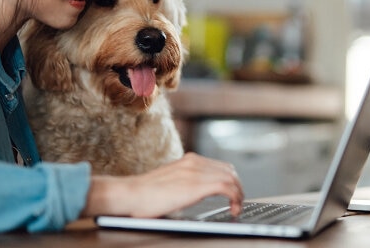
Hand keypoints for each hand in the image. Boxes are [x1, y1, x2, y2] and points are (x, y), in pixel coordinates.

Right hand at [82, 152, 242, 217]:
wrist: (130, 194)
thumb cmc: (143, 195)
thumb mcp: (169, 182)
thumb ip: (182, 182)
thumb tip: (190, 193)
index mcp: (187, 160)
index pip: (219, 165)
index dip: (230, 181)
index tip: (232, 195)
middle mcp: (193, 162)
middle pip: (229, 170)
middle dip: (238, 187)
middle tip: (237, 203)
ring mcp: (195, 171)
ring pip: (231, 178)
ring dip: (239, 194)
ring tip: (236, 208)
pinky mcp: (196, 185)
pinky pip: (228, 187)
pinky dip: (236, 198)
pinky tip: (233, 209)